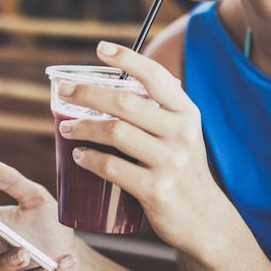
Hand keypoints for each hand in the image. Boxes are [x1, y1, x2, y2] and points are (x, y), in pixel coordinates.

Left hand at [57, 41, 227, 251]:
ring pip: (115, 132)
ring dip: (83, 126)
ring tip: (66, 128)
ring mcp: (170, 163)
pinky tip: (79, 157)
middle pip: (126, 102)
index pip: (156, 76)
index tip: (101, 48)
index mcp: (187, 114)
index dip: (127, 58)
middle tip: (65, 92)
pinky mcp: (156, 190)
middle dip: (88, 93)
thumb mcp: (184, 136)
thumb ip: (160, 112)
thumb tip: (114, 88)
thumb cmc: (184, 172)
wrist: (205, 221)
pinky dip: (89, 159)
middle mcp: (182, 134)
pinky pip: (113, 167)